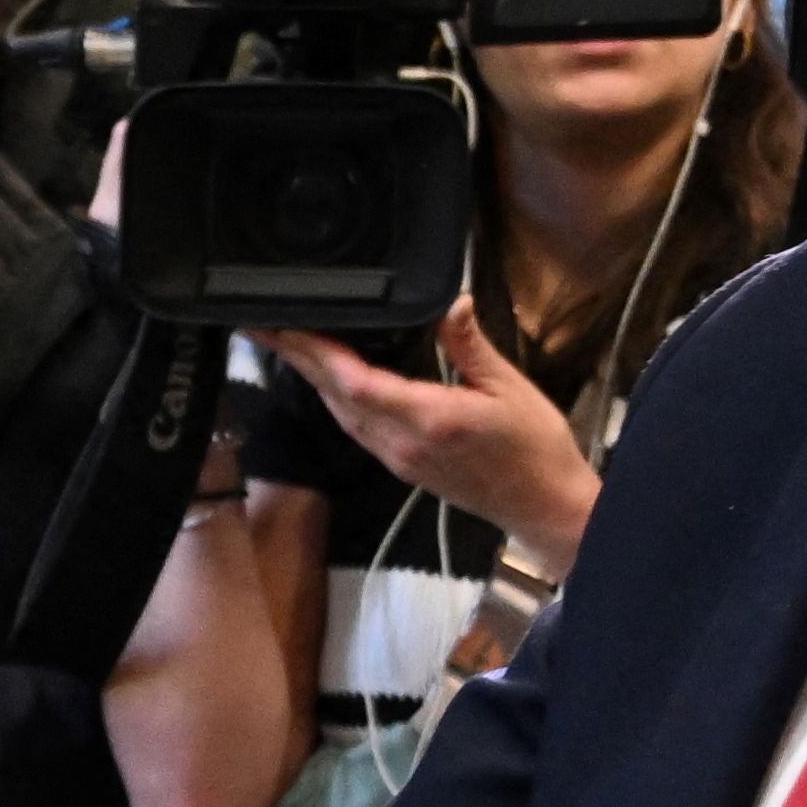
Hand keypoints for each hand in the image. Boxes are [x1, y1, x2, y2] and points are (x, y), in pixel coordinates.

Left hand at [295, 300, 597, 559]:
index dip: (315, 353)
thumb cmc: (535, 446)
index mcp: (428, 419)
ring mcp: (397, 459)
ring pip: (340, 414)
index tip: (286, 325)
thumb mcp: (510, 387)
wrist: (543, 506)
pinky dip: (335, 396)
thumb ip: (470, 344)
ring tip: (287, 343)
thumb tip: (451, 300)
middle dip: (298, 359)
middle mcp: (401, 443)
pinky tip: (327, 376)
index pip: (355, 383)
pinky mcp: (401, 466)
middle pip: (335, 397)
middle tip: (264, 324)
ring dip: (312, 377)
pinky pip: (355, 427)